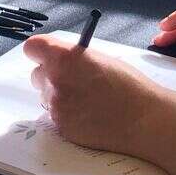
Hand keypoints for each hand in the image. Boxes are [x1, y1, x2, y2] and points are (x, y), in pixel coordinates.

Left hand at [23, 34, 169, 153]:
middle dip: (50, 75)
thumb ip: (75, 58)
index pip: (32, 47)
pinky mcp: (61, 126)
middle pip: (36, 74)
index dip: (40, 52)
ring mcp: (56, 105)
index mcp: (65, 57)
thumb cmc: (128, 86)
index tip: (45, 55)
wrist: (143, 119)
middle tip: (71, 80)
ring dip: (59, 96)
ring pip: (46, 96)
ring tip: (87, 100)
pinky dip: (68, 114)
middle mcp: (55, 80)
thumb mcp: (101, 59)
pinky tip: (89, 114)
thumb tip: (62, 60)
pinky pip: (56, 116)